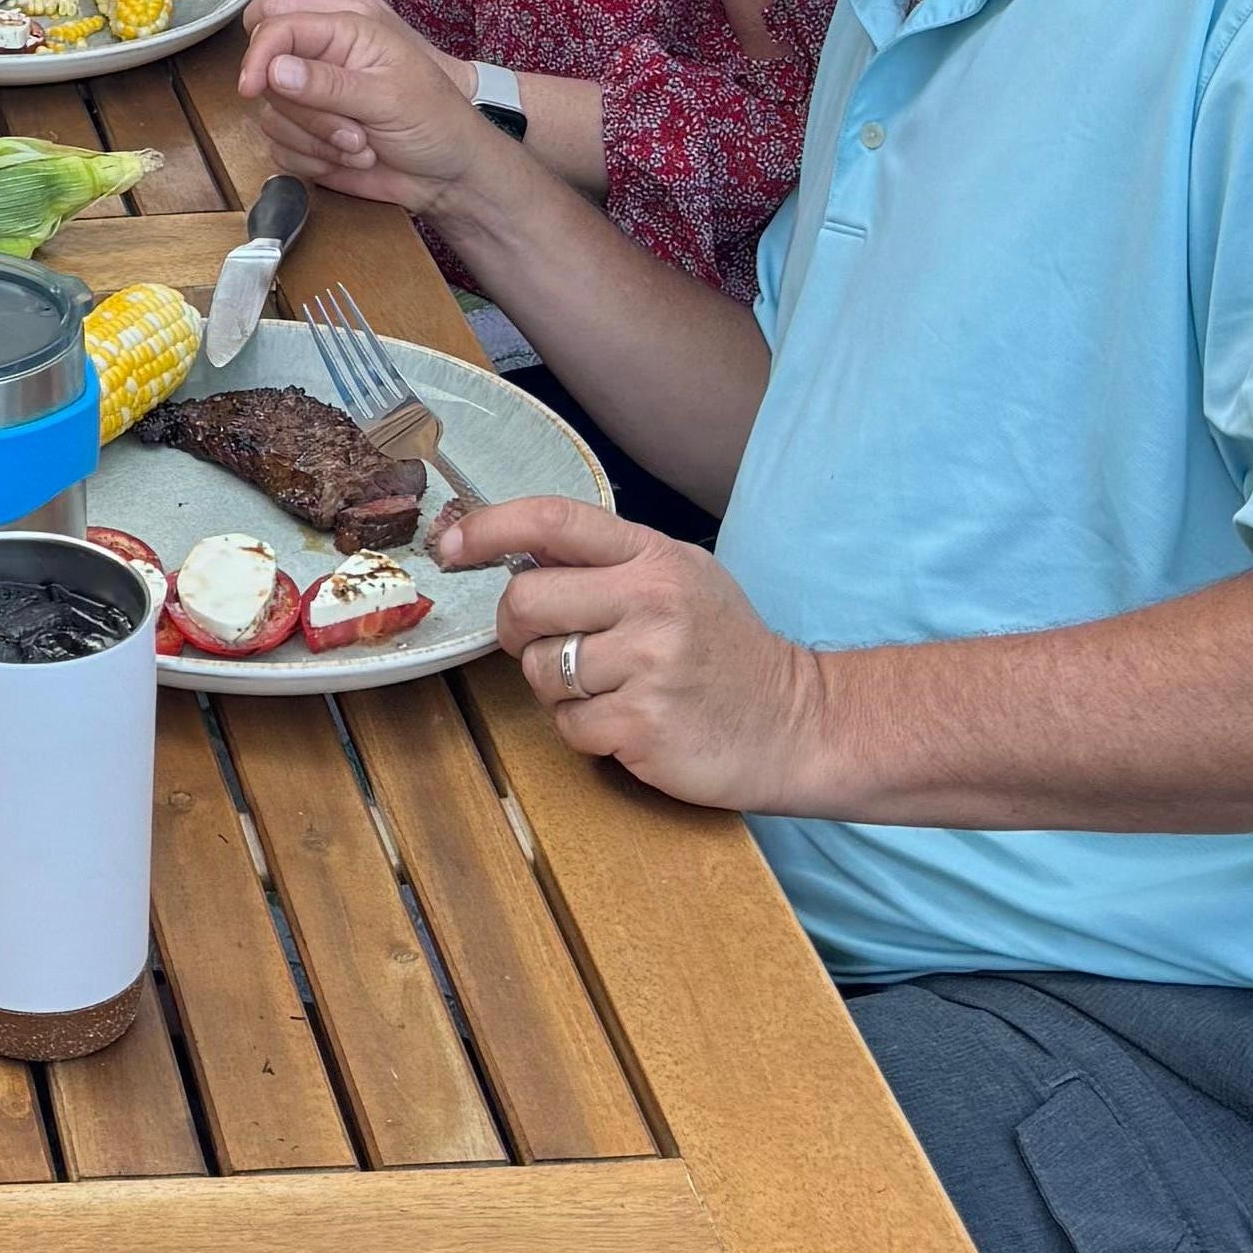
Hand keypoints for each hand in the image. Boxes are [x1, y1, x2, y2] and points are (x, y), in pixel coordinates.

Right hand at [234, 0, 496, 208]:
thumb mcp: (389, 96)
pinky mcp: (303, 137)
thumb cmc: (434, 121)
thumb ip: (328, 82)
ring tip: (362, 146)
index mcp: (344, 30)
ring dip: (315, 142)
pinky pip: (277, 148)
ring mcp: (309, 101)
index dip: (259, 54)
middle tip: (350, 129)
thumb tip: (273, 69)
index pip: (279, 26)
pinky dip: (311, 163)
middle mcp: (320, 60)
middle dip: (303, 110)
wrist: (446, 177)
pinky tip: (349, 161)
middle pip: (267, 73)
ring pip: (270, 116)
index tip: (252, 87)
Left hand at [437, 495, 832, 807]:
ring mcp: (648, 665)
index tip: (452, 547)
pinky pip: (567, 727)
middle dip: (519, 631)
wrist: (800, 723)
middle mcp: (651, 601)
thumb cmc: (727, 650)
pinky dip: (586, 732)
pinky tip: (630, 723)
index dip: (489, 528)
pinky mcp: (643, 726)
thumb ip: (607, 562)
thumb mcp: (681, 579)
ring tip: (612, 688)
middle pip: (525, 602)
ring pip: (541, 672)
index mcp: (654, 557)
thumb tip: (515, 551)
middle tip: (548, 643)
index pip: (552, 520)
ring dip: (560, 689)